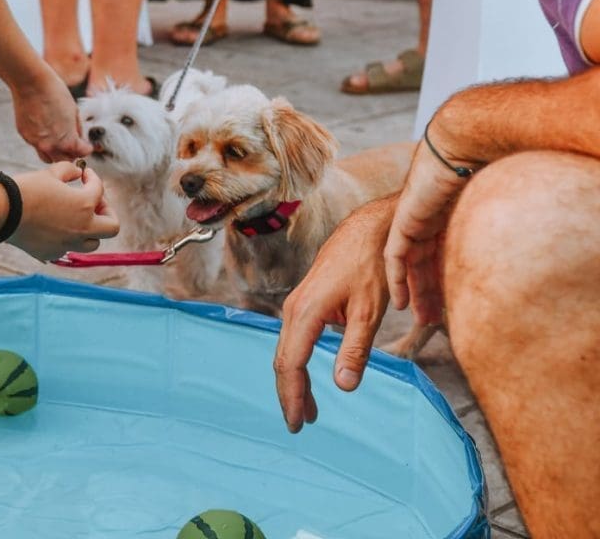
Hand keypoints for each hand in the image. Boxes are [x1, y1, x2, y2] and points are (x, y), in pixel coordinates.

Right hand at [8, 162, 118, 260]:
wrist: (2, 212)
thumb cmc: (26, 189)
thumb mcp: (51, 173)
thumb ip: (69, 171)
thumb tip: (77, 173)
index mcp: (84, 205)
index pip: (99, 190)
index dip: (93, 178)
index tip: (84, 175)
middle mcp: (82, 228)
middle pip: (111, 227)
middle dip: (106, 212)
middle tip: (95, 202)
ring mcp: (68, 243)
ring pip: (92, 242)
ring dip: (90, 229)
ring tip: (78, 218)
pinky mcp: (53, 252)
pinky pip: (68, 248)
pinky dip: (68, 238)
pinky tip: (57, 227)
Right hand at [10, 69, 91, 162]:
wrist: (31, 83)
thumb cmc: (55, 93)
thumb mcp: (74, 111)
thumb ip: (77, 130)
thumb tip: (79, 139)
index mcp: (67, 141)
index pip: (81, 154)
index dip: (86, 148)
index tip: (86, 145)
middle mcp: (50, 146)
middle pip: (64, 161)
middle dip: (71, 154)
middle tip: (74, 146)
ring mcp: (35, 143)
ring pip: (48, 158)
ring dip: (55, 153)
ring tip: (58, 141)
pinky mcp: (25, 136)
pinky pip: (36, 145)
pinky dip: (42, 142)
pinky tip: (44, 129)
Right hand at [273, 198, 394, 432]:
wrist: (368, 229)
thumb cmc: (370, 265)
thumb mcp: (368, 312)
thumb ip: (354, 350)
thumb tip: (343, 386)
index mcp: (305, 312)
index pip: (291, 364)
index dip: (293, 396)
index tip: (298, 422)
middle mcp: (294, 309)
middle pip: (283, 360)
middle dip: (290, 393)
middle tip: (300, 423)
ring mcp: (297, 304)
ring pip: (286, 349)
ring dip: (294, 379)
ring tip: (307, 407)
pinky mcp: (305, 301)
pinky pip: (293, 338)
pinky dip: (297, 362)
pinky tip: (307, 374)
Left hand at [384, 122, 473, 325]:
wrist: (459, 149)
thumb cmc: (483, 170)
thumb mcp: (487, 207)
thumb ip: (492, 228)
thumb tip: (525, 244)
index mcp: (446, 217)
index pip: (443, 255)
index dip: (445, 282)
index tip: (451, 306)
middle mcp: (428, 220)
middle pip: (424, 264)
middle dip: (428, 293)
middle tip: (431, 321)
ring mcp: (412, 220)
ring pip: (409, 265)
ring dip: (414, 292)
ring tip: (419, 319)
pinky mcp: (402, 222)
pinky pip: (395, 257)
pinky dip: (398, 280)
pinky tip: (400, 302)